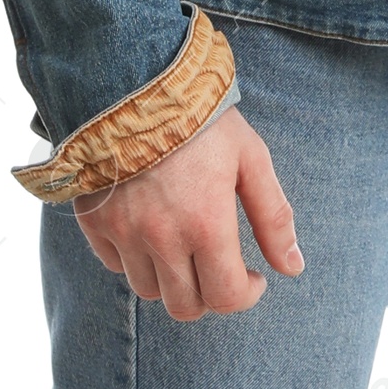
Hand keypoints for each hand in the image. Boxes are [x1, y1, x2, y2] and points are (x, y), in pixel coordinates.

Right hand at [74, 108, 303, 320]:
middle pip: (185, 307)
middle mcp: (161, 237)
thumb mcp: (250, 159)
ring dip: (171, 279)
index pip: (226, 297)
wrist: (133, 81)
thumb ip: (274, 218)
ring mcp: (122, 232)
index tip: (252, 277)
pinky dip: (135, 259)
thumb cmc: (201, 120)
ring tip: (184, 245)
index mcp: (206, 224)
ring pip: (148, 291)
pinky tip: (150, 230)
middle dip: (210, 294)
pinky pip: (115, 264)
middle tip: (219, 266)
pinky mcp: (94, 221)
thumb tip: (293, 267)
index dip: (245, 295)